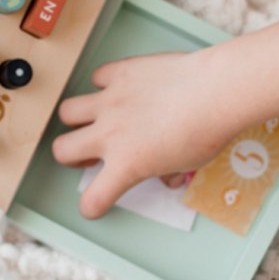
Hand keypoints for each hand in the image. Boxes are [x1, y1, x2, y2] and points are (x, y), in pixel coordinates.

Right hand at [52, 51, 237, 218]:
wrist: (216, 92)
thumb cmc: (208, 129)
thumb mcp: (187, 164)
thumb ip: (167, 171)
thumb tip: (168, 173)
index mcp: (127, 165)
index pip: (93, 198)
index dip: (91, 205)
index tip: (95, 203)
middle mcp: (111, 134)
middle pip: (62, 149)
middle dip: (72, 156)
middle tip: (90, 153)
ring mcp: (111, 101)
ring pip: (68, 111)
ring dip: (79, 119)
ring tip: (97, 118)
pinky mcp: (120, 74)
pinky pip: (98, 77)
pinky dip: (105, 83)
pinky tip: (121, 87)